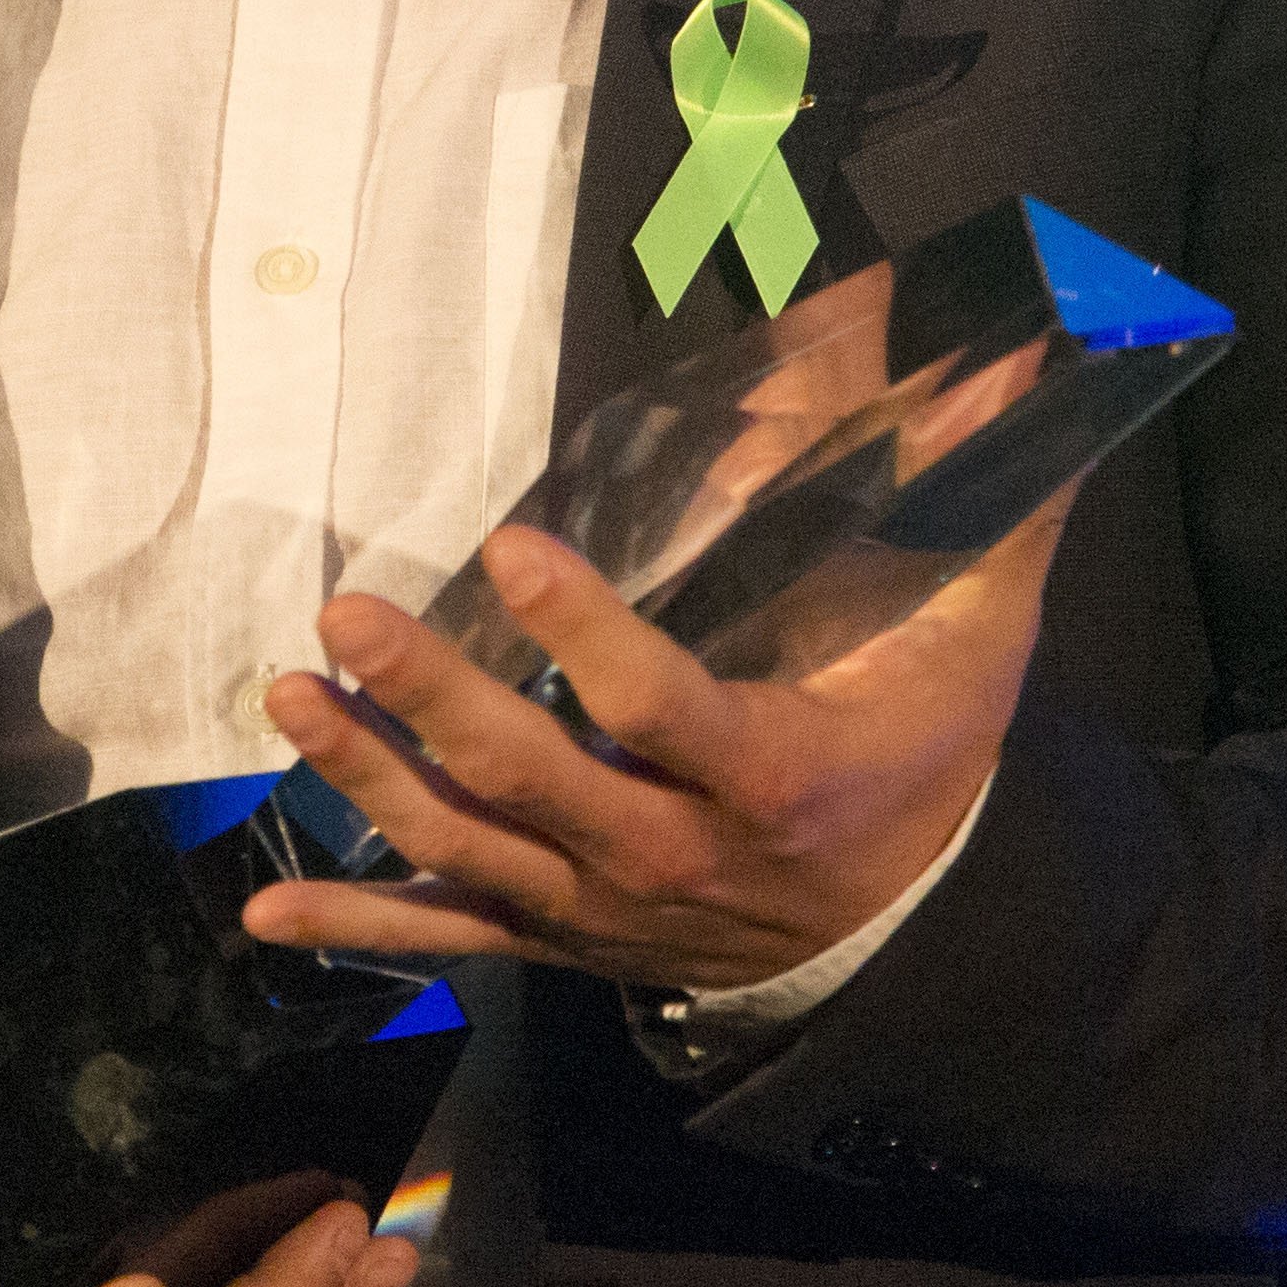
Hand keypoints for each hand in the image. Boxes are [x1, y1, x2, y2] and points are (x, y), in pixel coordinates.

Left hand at [242, 504, 1061, 997]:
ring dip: (368, 780)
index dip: (583, 637)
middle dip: (433, 703)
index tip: (511, 545)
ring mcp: (604, 906)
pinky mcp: (561, 934)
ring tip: (287, 695)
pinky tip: (261, 907)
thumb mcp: (979, 633)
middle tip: (347, 615)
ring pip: (470, 851)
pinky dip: (355, 923)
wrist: (901, 925)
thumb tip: (1024, 349)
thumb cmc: (925, 749)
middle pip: (536, 783)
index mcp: (774, 775)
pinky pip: (449, 937)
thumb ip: (992, 493)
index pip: (664, 709)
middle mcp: (674, 854)